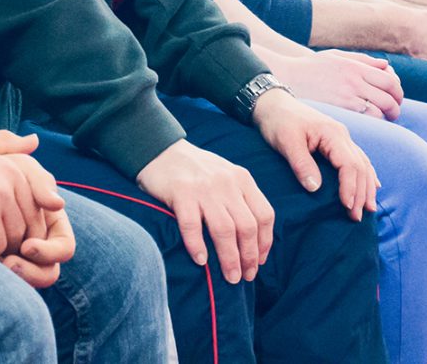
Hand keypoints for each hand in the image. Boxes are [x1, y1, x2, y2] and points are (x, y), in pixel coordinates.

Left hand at [0, 152, 75, 287]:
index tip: (26, 246)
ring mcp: (16, 257)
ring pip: (26, 282)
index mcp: (50, 223)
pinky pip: (1, 282)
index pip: (64, 249)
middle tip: (8, 264)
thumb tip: (59, 204)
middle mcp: (38, 244)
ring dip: (16, 278)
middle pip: (48, 273)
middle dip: (31, 272)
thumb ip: (39, 182)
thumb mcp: (17, 168)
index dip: (50, 251)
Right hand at [135, 139, 274, 284]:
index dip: (265, 242)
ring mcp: (204, 188)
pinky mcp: (181, 193)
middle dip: (249, 257)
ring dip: (229, 258)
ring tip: (230, 277)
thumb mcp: (226, 175)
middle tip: (245, 276)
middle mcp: (227, 183)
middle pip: (247, 227)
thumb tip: (253, 240)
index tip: (260, 261)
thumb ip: (240, 198)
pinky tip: (201, 261)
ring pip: (224, 230)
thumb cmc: (195, 170)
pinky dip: (197, 246)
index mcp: (242, 179)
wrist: (161, 150)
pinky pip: (192, 225)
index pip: (264, 215)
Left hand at [252, 88, 377, 220]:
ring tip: (368, 209)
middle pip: (360, 167)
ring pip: (363, 164)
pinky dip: (367, 174)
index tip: (347, 207)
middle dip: (361, 193)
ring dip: (367, 187)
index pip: (349, 164)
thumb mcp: (286, 141)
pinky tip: (372, 186)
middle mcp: (342, 135)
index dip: (350, 187)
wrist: (273, 103)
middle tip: (356, 217)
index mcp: (332, 134)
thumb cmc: (278, 121)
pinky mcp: (337, 142)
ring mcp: (342, 138)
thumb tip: (315, 188)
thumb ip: (301, 164)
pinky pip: (358, 159)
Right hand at [265, 48, 402, 119]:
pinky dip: (372, 123)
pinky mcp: (338, 110)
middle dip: (396, 107)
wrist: (287, 77)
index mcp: (355, 67)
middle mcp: (354, 81)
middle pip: (388, 97)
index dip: (398, 91)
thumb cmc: (312, 67)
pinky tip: (368, 124)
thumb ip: (363, 60)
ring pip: (379, 111)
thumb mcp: (337, 55)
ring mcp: (346, 97)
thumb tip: (386, 65)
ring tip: (383, 120)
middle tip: (393, 112)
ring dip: (386, 118)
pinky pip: (364, 120)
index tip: (395, 97)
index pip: (389, 80)